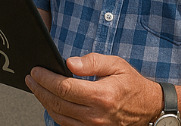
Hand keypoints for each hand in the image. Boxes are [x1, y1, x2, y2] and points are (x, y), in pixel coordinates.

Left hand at [25, 53, 160, 125]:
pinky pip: (66, 124)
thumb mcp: (116, 65)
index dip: (46, 78)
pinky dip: (55, 112)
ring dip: (44, 101)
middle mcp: (96, 115)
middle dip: (39, 89)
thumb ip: (92, 62)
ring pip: (58, 115)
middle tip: (31, 78)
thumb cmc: (132, 85)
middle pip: (57, 102)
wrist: (149, 108)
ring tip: (36, 87)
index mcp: (101, 96)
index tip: (36, 70)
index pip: (64, 87)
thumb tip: (69, 63)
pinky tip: (50, 101)